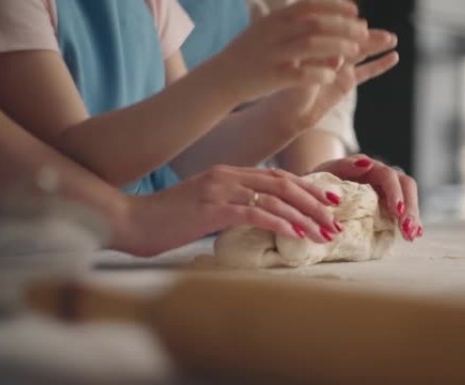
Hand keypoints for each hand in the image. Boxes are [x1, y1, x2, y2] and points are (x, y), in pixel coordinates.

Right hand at [121, 166, 345, 255]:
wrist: (129, 221)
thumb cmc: (164, 220)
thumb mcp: (203, 208)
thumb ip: (230, 207)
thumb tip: (255, 219)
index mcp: (228, 173)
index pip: (277, 177)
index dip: (307, 188)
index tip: (328, 202)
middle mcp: (228, 176)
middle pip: (284, 183)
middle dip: (315, 201)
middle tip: (336, 219)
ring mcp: (221, 189)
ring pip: (276, 197)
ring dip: (305, 216)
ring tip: (324, 232)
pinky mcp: (213, 207)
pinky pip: (256, 212)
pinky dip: (280, 222)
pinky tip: (297, 234)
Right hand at [215, 0, 367, 100]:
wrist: (221, 78)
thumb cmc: (250, 54)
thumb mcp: (267, 29)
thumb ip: (291, 20)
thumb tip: (321, 12)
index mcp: (275, 19)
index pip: (310, 5)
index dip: (335, 6)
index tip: (355, 10)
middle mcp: (274, 33)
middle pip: (316, 23)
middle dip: (343, 26)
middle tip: (364, 32)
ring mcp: (273, 54)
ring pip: (311, 45)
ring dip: (338, 46)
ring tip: (356, 51)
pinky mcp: (272, 77)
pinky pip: (302, 73)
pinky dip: (320, 72)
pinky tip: (334, 75)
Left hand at [257, 28, 399, 131]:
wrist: (289, 115)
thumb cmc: (288, 93)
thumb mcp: (300, 77)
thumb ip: (318, 66)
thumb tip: (338, 58)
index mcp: (315, 43)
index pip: (334, 31)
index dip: (347, 27)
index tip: (360, 24)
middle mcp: (329, 51)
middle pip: (351, 38)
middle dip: (367, 34)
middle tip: (384, 33)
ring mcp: (340, 65)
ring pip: (362, 52)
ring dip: (377, 45)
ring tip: (393, 38)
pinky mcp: (348, 81)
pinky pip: (366, 72)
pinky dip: (380, 65)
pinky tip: (393, 57)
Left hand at [312, 155, 421, 241]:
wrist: (317, 190)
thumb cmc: (321, 180)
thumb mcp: (327, 170)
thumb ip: (344, 165)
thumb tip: (366, 163)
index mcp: (370, 166)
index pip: (389, 176)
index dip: (395, 192)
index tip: (397, 211)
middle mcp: (383, 176)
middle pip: (406, 186)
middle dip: (410, 207)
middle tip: (407, 229)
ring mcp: (387, 190)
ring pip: (409, 198)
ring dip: (413, 217)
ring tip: (411, 235)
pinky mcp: (388, 205)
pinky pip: (404, 211)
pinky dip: (410, 223)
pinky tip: (413, 235)